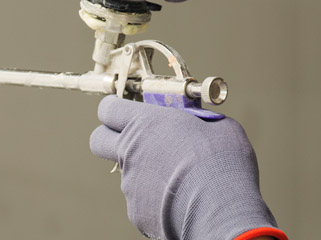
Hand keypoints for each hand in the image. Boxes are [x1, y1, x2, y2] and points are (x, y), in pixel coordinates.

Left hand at [90, 96, 287, 239]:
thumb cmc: (222, 162)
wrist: (221, 208)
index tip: (125, 110)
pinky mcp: (137, 211)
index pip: (108, 108)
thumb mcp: (217, 125)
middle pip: (98, 139)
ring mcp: (130, 183)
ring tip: (178, 179)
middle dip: (108, 138)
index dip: (114, 109)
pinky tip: (179, 201)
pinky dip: (156, 200)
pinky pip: (141, 201)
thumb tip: (198, 122)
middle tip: (132, 140)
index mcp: (144, 123)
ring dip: (144, 173)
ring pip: (127, 173)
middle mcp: (129, 151)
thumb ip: (197, 120)